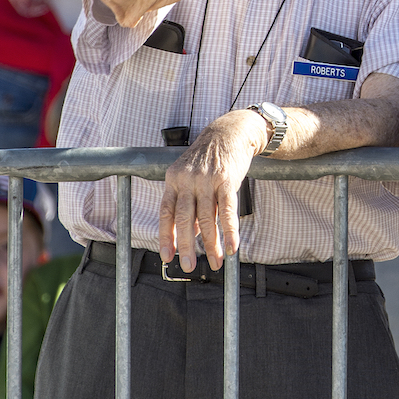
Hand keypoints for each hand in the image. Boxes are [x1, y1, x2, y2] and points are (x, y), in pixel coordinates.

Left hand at [158, 110, 264, 270]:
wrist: (231, 131)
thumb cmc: (209, 157)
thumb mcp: (191, 175)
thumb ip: (188, 203)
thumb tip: (189, 234)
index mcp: (173, 179)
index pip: (166, 212)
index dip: (166, 236)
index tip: (167, 257)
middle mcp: (188, 179)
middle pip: (184, 219)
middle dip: (186, 246)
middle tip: (189, 267)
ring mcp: (207, 179)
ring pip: (206, 218)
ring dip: (212, 244)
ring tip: (216, 262)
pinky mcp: (227, 179)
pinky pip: (227, 210)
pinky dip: (230, 231)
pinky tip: (232, 246)